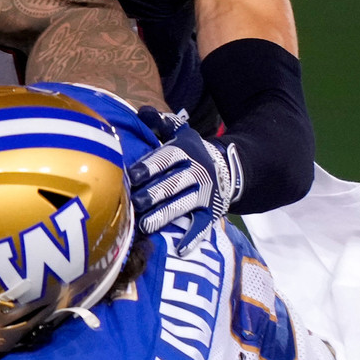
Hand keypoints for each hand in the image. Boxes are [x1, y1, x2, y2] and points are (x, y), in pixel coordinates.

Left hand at [126, 107, 242, 251]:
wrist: (228, 169)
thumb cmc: (192, 152)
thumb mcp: (182, 134)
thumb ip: (162, 124)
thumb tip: (143, 112)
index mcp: (186, 152)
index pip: (166, 159)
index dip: (149, 167)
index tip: (132, 176)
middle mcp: (197, 173)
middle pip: (173, 184)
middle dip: (153, 194)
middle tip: (134, 203)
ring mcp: (204, 195)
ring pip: (183, 205)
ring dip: (164, 215)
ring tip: (144, 225)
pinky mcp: (211, 213)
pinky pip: (202, 226)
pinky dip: (193, 238)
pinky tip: (180, 248)